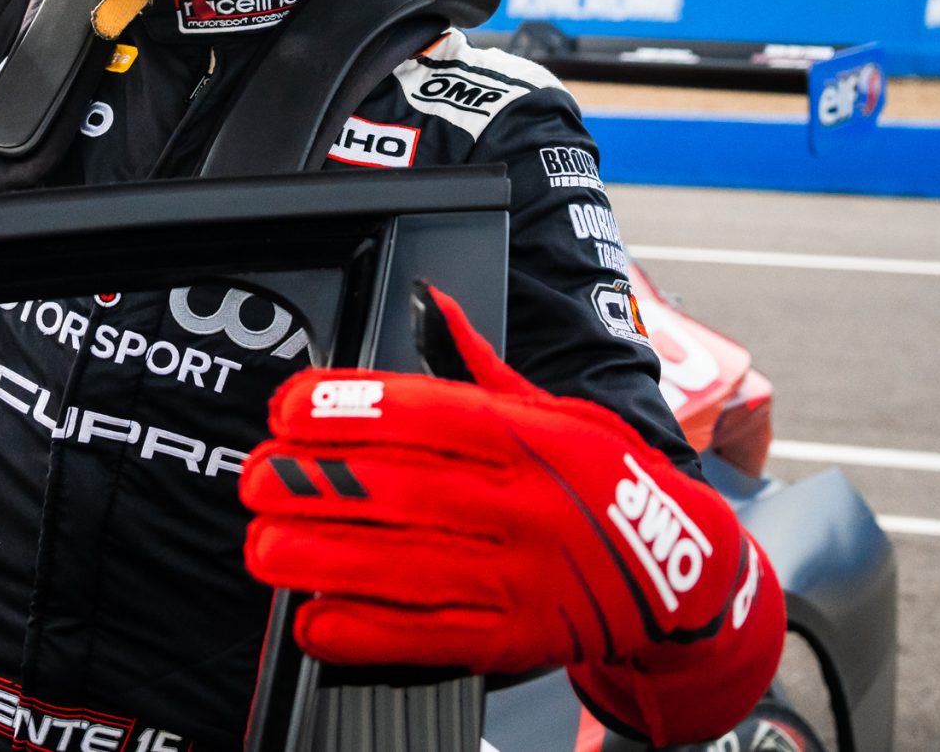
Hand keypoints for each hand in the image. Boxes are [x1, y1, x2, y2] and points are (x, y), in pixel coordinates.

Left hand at [241, 288, 774, 687]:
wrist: (684, 574)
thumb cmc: (608, 481)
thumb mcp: (558, 408)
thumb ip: (478, 362)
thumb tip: (426, 301)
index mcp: (535, 439)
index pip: (433, 414)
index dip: (354, 411)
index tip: (289, 409)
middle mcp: (529, 506)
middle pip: (406, 491)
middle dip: (318, 486)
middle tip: (255, 478)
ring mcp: (523, 578)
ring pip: (408, 567)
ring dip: (325, 559)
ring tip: (266, 547)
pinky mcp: (516, 640)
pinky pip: (432, 637)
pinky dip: (368, 633)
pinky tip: (316, 622)